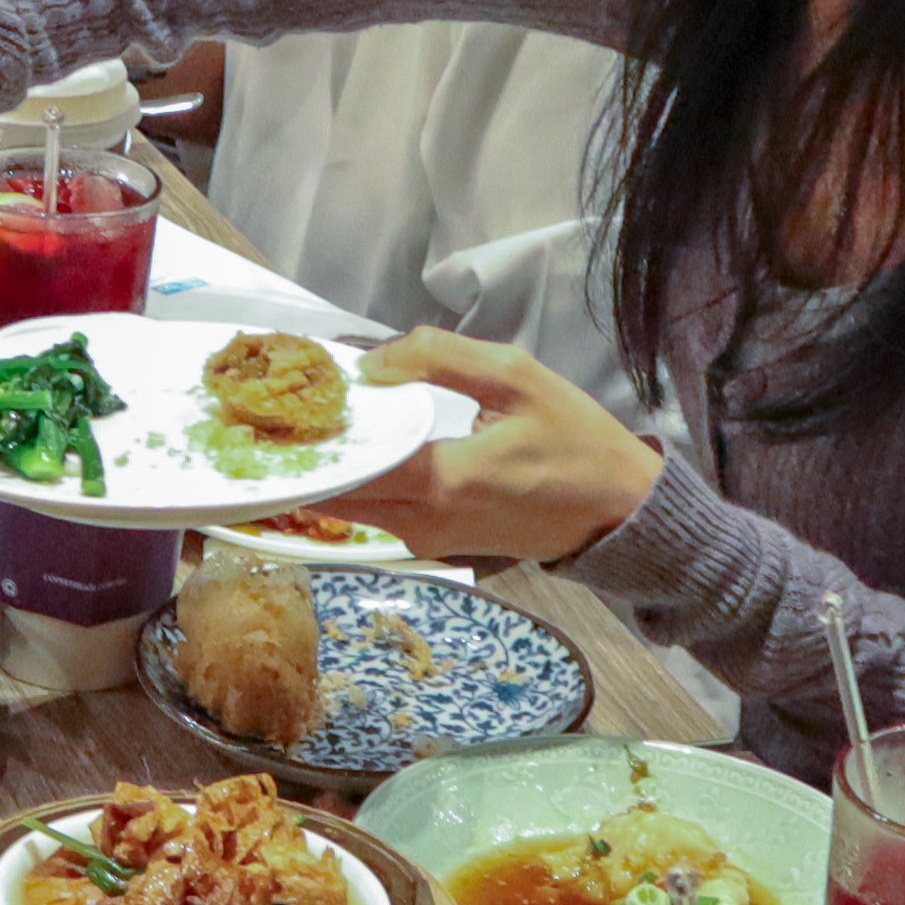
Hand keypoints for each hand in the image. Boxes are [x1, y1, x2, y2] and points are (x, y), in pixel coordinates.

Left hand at [312, 328, 663, 562]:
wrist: (623, 511)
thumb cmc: (576, 441)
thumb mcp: (516, 377)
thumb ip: (438, 359)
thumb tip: (368, 365)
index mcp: (442, 482)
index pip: (349, 464)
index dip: (310, 433)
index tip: (280, 401)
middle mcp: (424, 523)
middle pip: (339, 491)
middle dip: (311, 453)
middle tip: (285, 406)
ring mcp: (428, 541)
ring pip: (354, 506)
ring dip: (334, 468)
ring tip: (313, 418)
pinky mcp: (437, 545)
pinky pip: (380, 513)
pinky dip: (361, 482)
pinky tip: (355, 445)